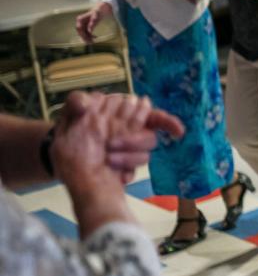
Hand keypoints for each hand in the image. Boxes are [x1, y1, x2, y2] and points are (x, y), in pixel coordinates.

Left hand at [53, 92, 185, 188]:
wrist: (60, 149)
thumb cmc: (73, 124)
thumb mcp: (72, 109)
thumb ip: (78, 102)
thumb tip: (88, 106)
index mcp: (128, 115)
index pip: (155, 117)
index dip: (169, 123)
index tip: (178, 132)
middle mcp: (133, 134)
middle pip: (150, 138)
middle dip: (134, 141)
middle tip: (111, 144)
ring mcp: (129, 152)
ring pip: (144, 156)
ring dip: (127, 158)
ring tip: (106, 159)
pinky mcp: (122, 168)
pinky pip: (132, 172)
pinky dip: (124, 173)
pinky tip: (113, 174)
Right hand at [75, 2, 109, 43]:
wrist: (100, 9)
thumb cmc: (98, 12)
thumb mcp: (96, 17)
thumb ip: (92, 23)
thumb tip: (89, 31)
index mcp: (80, 19)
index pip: (79, 28)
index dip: (82, 34)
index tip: (87, 38)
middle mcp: (80, 22)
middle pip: (80, 32)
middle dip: (84, 37)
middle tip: (90, 42)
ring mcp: (82, 24)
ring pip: (83, 33)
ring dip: (87, 38)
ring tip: (92, 42)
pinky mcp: (86, 26)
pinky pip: (86, 32)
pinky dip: (89, 36)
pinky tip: (94, 38)